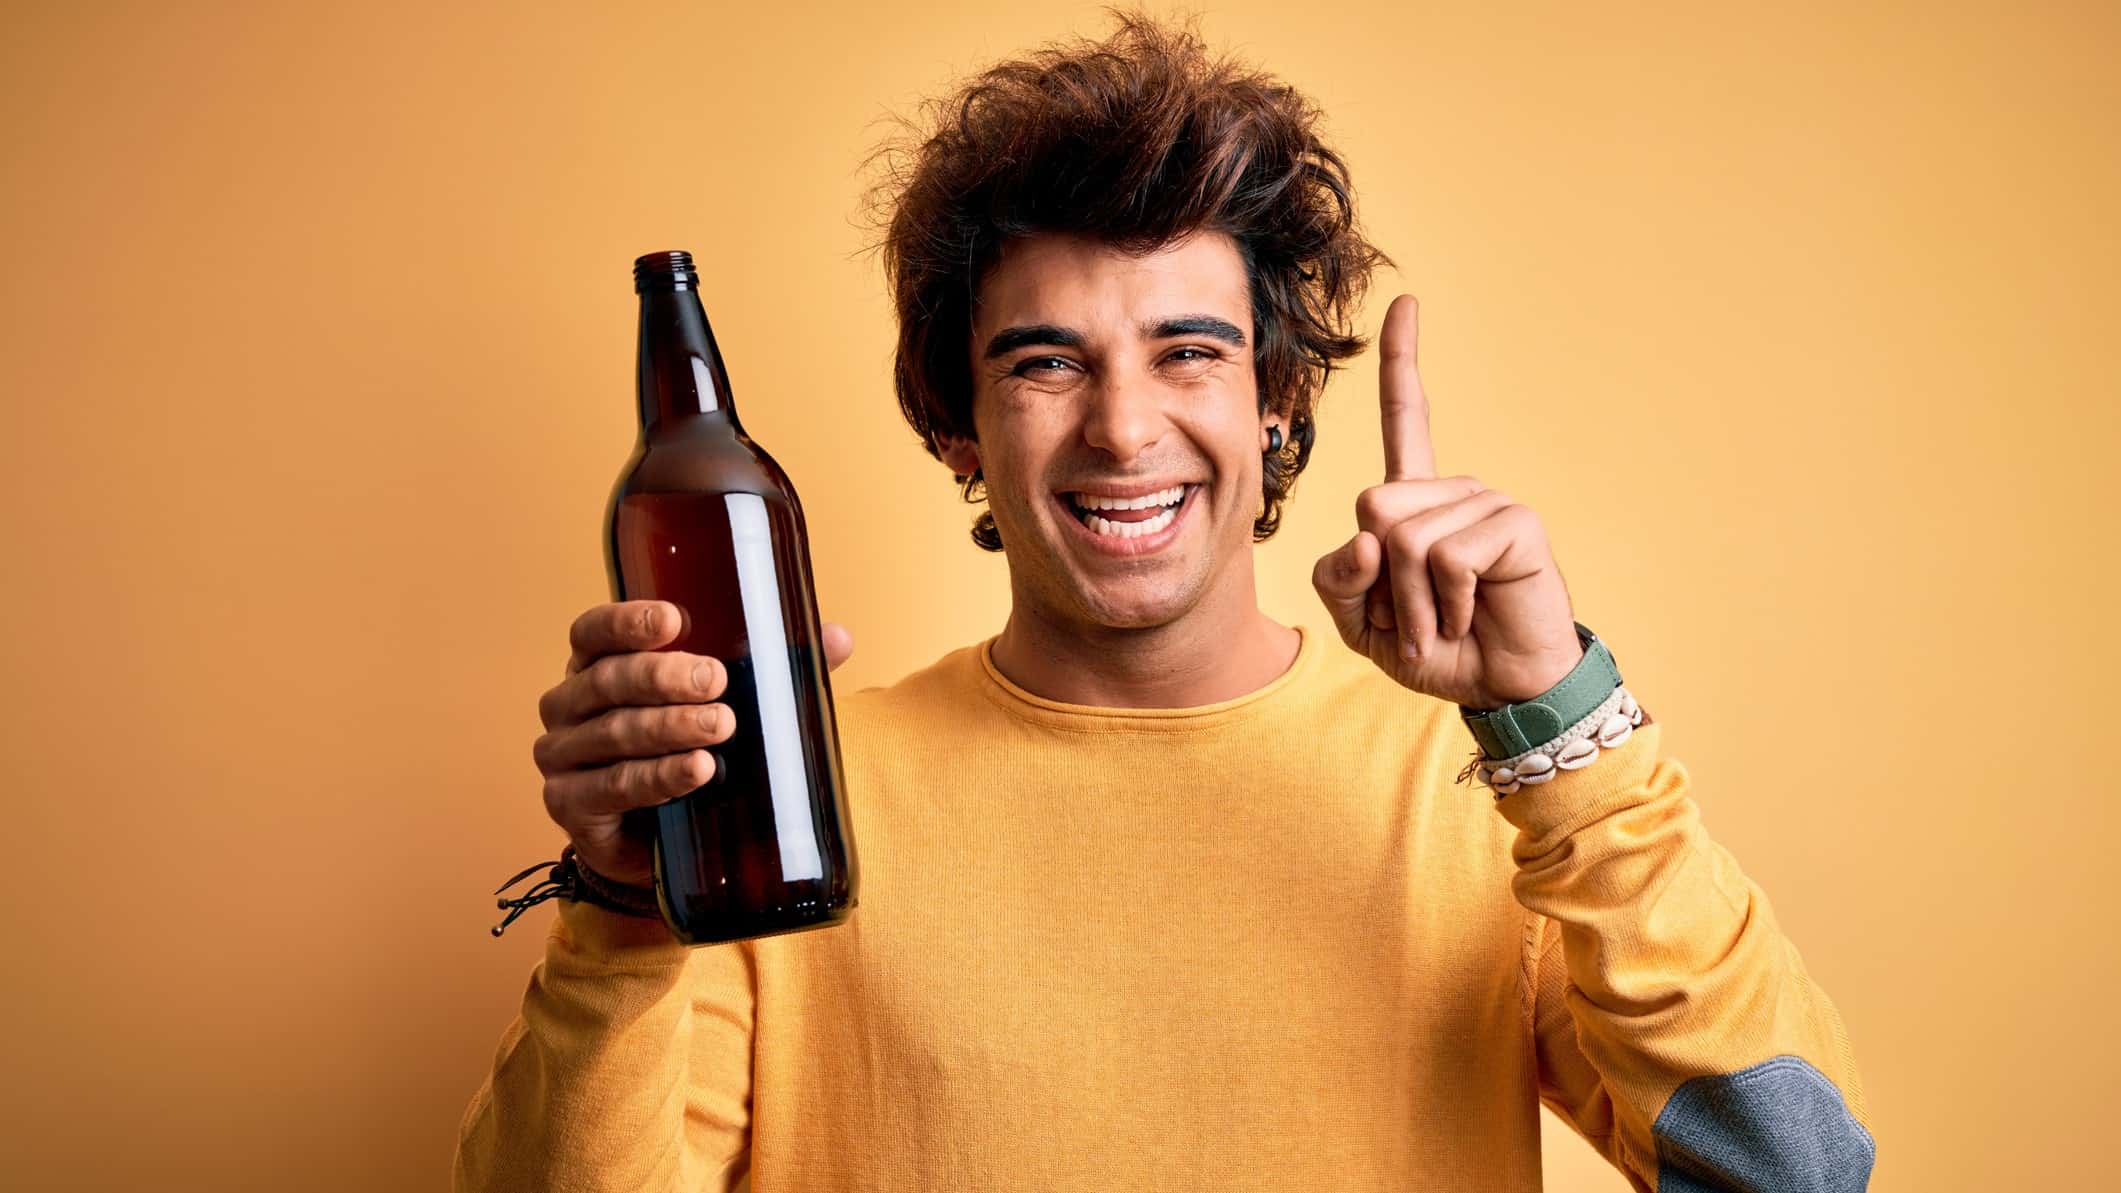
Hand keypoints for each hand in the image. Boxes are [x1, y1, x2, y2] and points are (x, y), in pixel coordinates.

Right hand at [532, 600, 854, 884]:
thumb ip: (774, 668)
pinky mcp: (570, 805)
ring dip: (669, 728)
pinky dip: (657, 778)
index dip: (628, 622)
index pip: (595, 631)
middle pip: (607, 681)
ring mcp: (561, 756)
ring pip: (614, 734)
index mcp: (596, 665)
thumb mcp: (725, 703)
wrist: (657, 840)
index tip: (675, 620)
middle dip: (663, 678)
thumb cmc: (685, 750)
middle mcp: (568, 704)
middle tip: (717, 682)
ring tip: (721, 727)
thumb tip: (838, 638)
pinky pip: (612, 788)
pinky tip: (695, 771)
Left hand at [1311, 295, 1583, 709]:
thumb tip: (1365, 538)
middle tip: (1415, 619)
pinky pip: (1447, 555)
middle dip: (1381, 581)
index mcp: (1416, 502)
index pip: (1405, 419)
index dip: (1401, 363)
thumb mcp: (1360, 623)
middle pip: (1372, 506)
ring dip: (1414, 602)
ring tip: (1445, 623)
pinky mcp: (1514, 523)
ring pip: (1405, 537)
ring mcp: (1486, 502)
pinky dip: (1446, 602)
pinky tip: (1471, 615)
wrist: (1498, 689)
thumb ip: (1338, 580)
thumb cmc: (1436, 651)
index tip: (1405, 304)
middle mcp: (1452, 491)